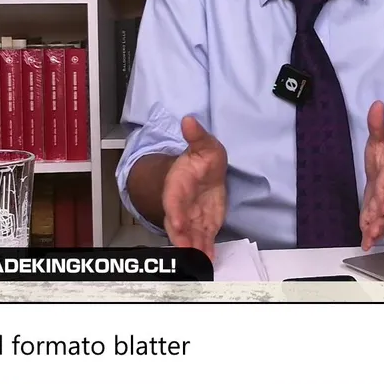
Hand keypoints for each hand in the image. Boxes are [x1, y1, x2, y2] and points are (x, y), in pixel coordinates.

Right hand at [162, 116, 227, 260]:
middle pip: (178, 225)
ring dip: (195, 250)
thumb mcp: (203, 145)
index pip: (173, 201)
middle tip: (188, 252)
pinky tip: (210, 262)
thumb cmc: (200, 159)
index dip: (175, 213)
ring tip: (201, 263)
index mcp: (177, 186)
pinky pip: (203, 241)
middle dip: (182, 239)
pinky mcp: (204, 226)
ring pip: (190, 237)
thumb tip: (189, 120)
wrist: (203, 173)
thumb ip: (197, 136)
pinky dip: (206, 252)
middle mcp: (181, 206)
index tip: (177, 223)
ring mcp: (192, 218)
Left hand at [360, 100, 383, 250]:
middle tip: (374, 226)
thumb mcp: (382, 141)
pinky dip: (372, 235)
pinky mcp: (378, 216)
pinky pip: (376, 227)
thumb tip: (376, 105)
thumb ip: (378, 126)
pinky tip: (365, 243)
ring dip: (377, 229)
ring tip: (369, 238)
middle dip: (383, 217)